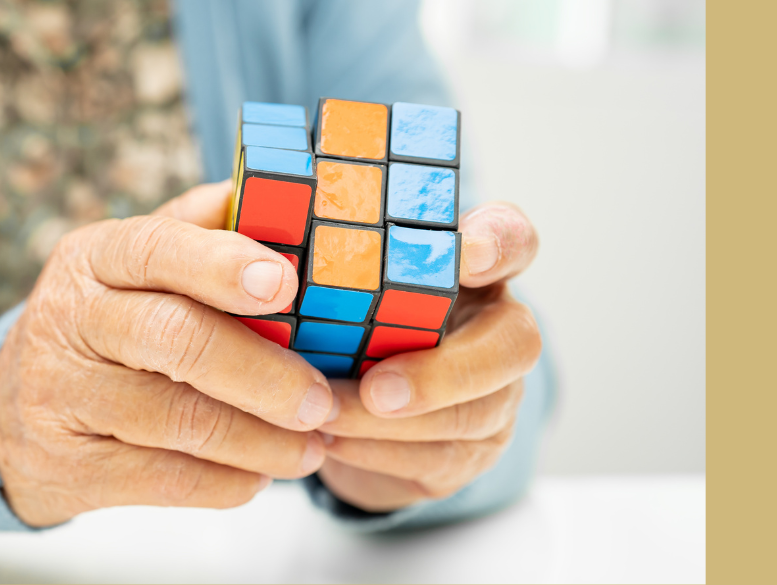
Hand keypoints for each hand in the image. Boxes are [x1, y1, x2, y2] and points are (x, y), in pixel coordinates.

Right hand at [0, 181, 338, 526]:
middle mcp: (69, 320)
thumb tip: (287, 196)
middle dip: (262, 373)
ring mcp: (61, 396)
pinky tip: (259, 477)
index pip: (157, 248)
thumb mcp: (131, 267)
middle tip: (321, 400)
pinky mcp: (68, 467)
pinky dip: (225, 483)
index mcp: (93, 258)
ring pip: (177, 419)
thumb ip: (202, 231)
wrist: (6, 415)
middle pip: (176, 339)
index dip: (223, 266)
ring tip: (310, 447)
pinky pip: (164, 479)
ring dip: (259, 440)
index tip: (286, 285)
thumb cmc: (103, 327)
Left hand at [315, 202, 542, 511]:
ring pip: (471, 416)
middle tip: (377, 389)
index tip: (467, 252)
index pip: (513, 239)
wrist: (348, 404)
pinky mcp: (471, 453)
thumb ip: (326, 250)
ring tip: (324, 416)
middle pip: (515, 344)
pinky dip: (376, 453)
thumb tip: (261, 232)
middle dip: (445, 372)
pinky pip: (436, 460)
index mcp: (473, 267)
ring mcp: (495, 395)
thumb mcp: (331, 277)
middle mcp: (498, 328)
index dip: (498, 243)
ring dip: (391, 423)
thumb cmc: (339, 316)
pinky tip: (328, 440)